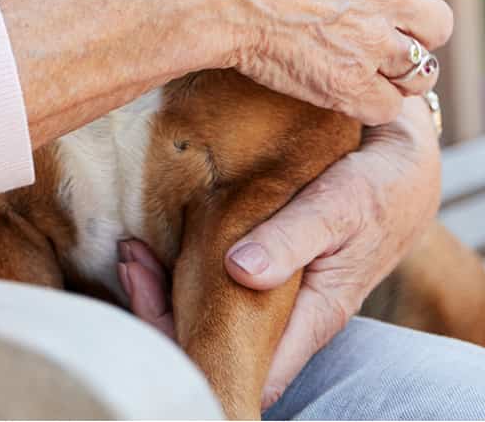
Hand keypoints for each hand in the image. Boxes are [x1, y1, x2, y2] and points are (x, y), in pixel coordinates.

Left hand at [118, 99, 440, 409]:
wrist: (402, 161)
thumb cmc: (377, 187)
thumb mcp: (336, 207)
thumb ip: (291, 240)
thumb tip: (239, 271)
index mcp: (312, 314)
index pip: (253, 371)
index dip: (201, 360)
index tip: (156, 326)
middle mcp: (291, 311)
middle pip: (218, 342)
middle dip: (166, 319)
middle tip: (130, 268)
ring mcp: (278, 288)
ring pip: (211, 311)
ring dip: (166, 290)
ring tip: (131, 253)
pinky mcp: (267, 260)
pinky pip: (215, 279)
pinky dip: (180, 265)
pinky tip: (152, 241)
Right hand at [197, 0, 451, 123]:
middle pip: (436, 20)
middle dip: (412, 31)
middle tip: (378, 38)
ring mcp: (371, 36)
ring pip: (423, 69)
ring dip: (397, 72)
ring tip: (366, 73)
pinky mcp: (349, 80)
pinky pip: (387, 107)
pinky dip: (368, 104)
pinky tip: (341, 93)